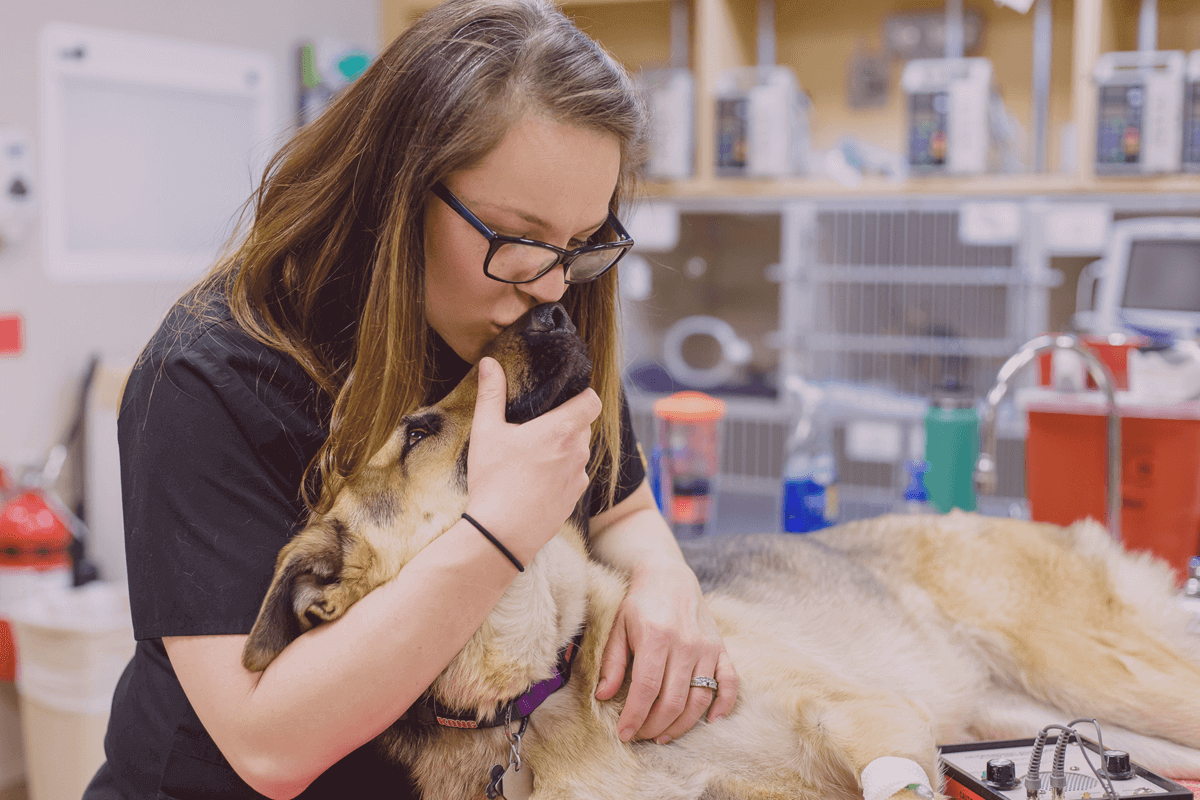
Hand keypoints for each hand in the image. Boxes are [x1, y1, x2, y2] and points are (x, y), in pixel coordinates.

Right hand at [464, 357, 600, 564]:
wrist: (501, 535)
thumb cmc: (494, 481)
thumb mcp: (486, 432)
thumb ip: (491, 394)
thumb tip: (489, 363)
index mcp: (561, 430)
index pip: (592, 401)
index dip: (582, 395)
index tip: (564, 397)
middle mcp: (577, 453)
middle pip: (583, 426)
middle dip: (567, 423)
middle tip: (539, 427)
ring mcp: (578, 479)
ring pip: (579, 453)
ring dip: (565, 450)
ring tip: (535, 455)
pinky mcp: (574, 501)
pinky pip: (574, 478)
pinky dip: (562, 474)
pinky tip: (536, 481)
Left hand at [594, 559, 737, 743]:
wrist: (669, 576)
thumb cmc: (640, 604)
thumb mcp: (618, 627)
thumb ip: (612, 662)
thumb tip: (603, 696)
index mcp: (656, 638)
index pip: (646, 689)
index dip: (635, 716)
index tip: (624, 733)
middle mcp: (684, 644)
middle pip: (673, 700)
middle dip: (654, 726)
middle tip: (641, 735)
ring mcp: (706, 647)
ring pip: (699, 699)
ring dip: (682, 725)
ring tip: (663, 735)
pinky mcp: (720, 649)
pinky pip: (729, 683)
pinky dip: (724, 705)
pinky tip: (711, 721)